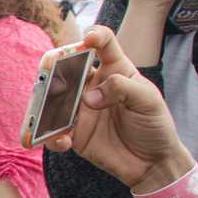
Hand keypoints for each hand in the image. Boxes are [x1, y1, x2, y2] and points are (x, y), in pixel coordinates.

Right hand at [45, 24, 190, 189]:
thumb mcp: (148, 101)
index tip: (88, 39)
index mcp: (114, 70)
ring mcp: (80, 109)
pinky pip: (53, 132)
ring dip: (44, 103)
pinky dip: (51, 136)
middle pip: (66, 67)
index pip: (103, 44)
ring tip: (43, 111)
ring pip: (52, 99)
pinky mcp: (74, 134)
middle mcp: (93, 85)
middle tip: (49, 72)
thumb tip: (89, 97)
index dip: (94, 36)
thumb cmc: (154, 125)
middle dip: (53, 67)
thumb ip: (122, 89)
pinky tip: (63, 142)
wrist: (152, 162)